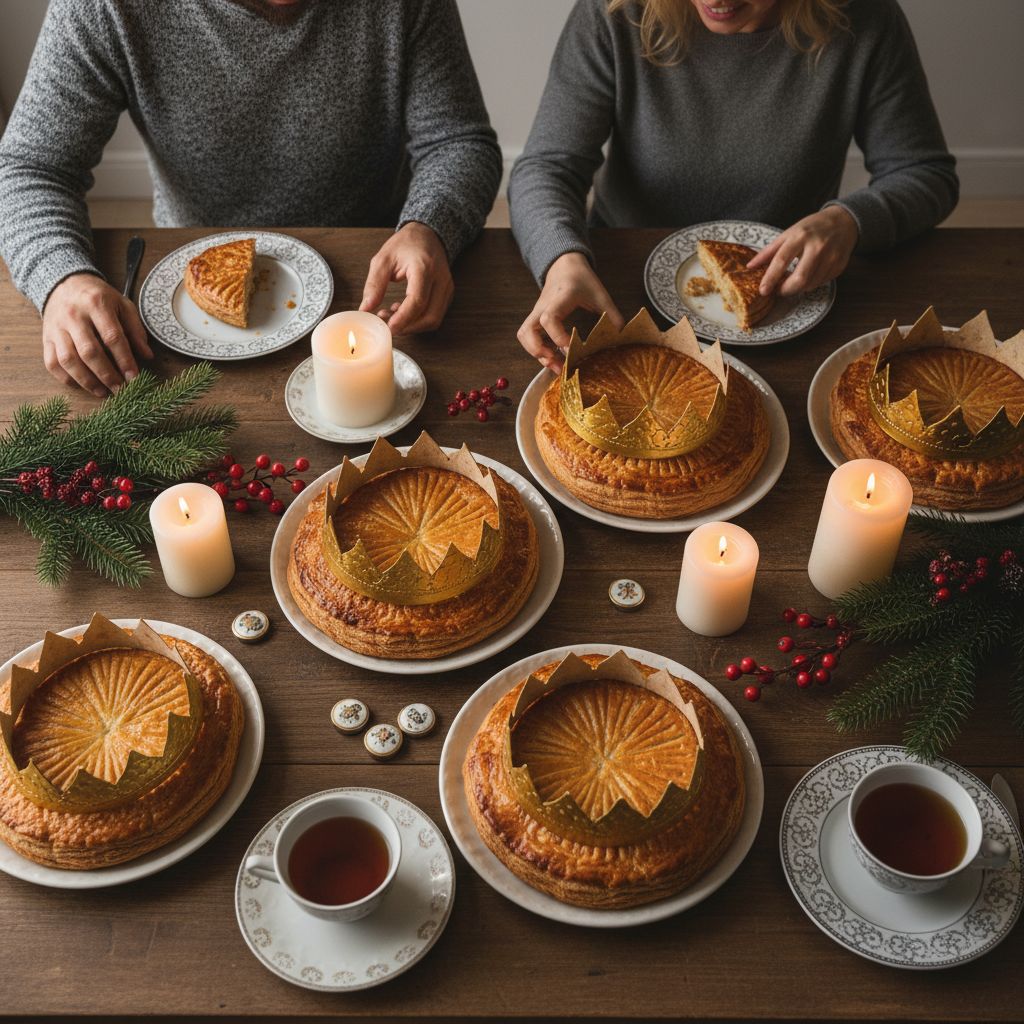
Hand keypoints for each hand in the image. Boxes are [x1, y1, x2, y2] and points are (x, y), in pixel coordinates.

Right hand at [42, 273, 152, 396]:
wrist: (65, 284)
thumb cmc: (99, 298)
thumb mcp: (122, 305)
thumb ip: (135, 330)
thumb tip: (147, 356)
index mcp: (96, 304)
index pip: (112, 337)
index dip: (124, 359)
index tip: (134, 377)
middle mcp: (73, 316)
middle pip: (89, 352)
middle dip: (107, 375)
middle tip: (120, 389)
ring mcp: (57, 328)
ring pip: (68, 360)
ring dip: (87, 381)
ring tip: (103, 392)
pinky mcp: (46, 338)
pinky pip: (52, 363)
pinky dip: (66, 378)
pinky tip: (82, 385)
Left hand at [359, 222, 453, 334]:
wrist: (427, 235)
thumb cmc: (406, 244)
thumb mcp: (383, 259)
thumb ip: (374, 285)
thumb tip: (365, 309)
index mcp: (424, 267)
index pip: (417, 300)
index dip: (403, 318)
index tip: (388, 327)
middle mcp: (440, 280)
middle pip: (429, 316)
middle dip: (407, 326)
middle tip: (387, 324)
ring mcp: (447, 288)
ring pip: (434, 320)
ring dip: (412, 325)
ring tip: (392, 316)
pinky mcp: (447, 295)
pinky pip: (435, 315)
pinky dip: (418, 320)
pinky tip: (402, 311)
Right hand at [517, 252, 623, 372]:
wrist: (564, 266)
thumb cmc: (582, 280)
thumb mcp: (600, 294)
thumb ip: (612, 314)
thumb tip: (621, 335)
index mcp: (560, 299)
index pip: (549, 319)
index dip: (558, 337)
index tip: (571, 349)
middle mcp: (543, 307)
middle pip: (527, 331)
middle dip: (538, 350)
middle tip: (556, 362)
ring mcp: (536, 313)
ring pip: (524, 335)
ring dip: (534, 352)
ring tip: (553, 364)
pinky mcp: (535, 319)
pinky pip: (528, 336)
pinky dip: (536, 348)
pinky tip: (552, 356)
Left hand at [747, 206, 858, 296]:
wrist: (842, 222)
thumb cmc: (810, 228)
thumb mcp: (788, 234)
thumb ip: (769, 251)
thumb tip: (750, 267)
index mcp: (800, 236)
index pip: (782, 260)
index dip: (771, 278)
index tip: (763, 291)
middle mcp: (817, 246)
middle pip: (800, 278)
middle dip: (786, 290)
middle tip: (779, 291)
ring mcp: (831, 256)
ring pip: (811, 284)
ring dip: (799, 288)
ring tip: (794, 281)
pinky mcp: (839, 265)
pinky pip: (821, 283)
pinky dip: (812, 284)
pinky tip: (810, 275)